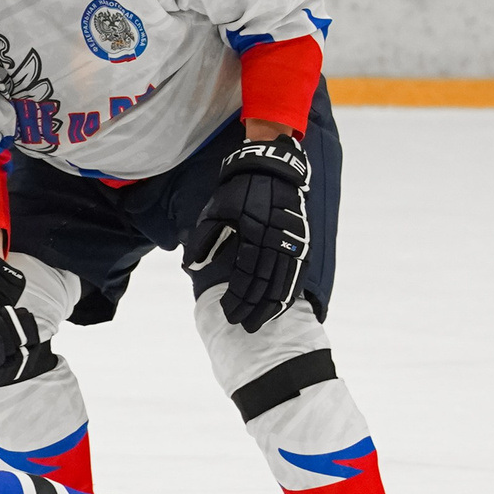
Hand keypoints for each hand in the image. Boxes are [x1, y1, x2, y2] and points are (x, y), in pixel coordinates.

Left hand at [187, 132, 309, 329]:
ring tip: (260, 322)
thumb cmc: (237, 191)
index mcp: (253, 232)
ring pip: (285, 281)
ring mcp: (293, 240)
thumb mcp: (214, 210)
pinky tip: (282, 305)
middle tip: (241, 325)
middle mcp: (276, 239)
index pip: (245, 275)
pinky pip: (299, 272)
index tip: (226, 313)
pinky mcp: (302, 240)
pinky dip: (290, 291)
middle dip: (253, 307)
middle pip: (266, 283)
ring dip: (272, 305)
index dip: (237, 297)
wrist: (269, 168)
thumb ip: (203, 240)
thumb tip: (190, 267)